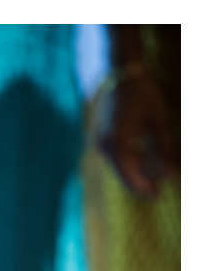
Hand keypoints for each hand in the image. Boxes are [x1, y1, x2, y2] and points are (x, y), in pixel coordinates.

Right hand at [96, 73, 178, 197]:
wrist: (121, 74)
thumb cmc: (143, 94)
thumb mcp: (159, 121)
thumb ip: (164, 150)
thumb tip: (171, 175)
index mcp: (118, 142)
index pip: (130, 175)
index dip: (143, 188)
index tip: (157, 196)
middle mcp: (104, 146)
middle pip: (122, 175)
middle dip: (140, 184)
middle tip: (157, 193)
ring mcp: (100, 143)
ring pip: (119, 168)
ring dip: (135, 174)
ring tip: (153, 178)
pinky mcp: (101, 140)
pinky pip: (115, 158)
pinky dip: (129, 164)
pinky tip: (143, 163)